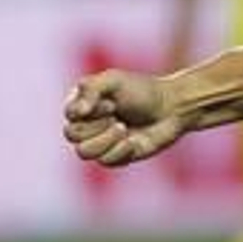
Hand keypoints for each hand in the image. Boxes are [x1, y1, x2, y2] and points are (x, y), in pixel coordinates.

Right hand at [63, 69, 186, 166]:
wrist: (172, 108)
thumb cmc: (143, 91)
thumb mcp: (114, 80)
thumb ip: (91, 88)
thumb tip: (77, 113)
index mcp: (83, 104)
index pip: (69, 114)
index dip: (89, 111)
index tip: (111, 102)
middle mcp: (88, 124)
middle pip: (72, 135)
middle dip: (98, 124)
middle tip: (118, 114)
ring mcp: (100, 142)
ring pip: (83, 152)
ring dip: (106, 139)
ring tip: (124, 127)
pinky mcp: (114, 157)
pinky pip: (105, 161)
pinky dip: (121, 149)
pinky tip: (134, 140)